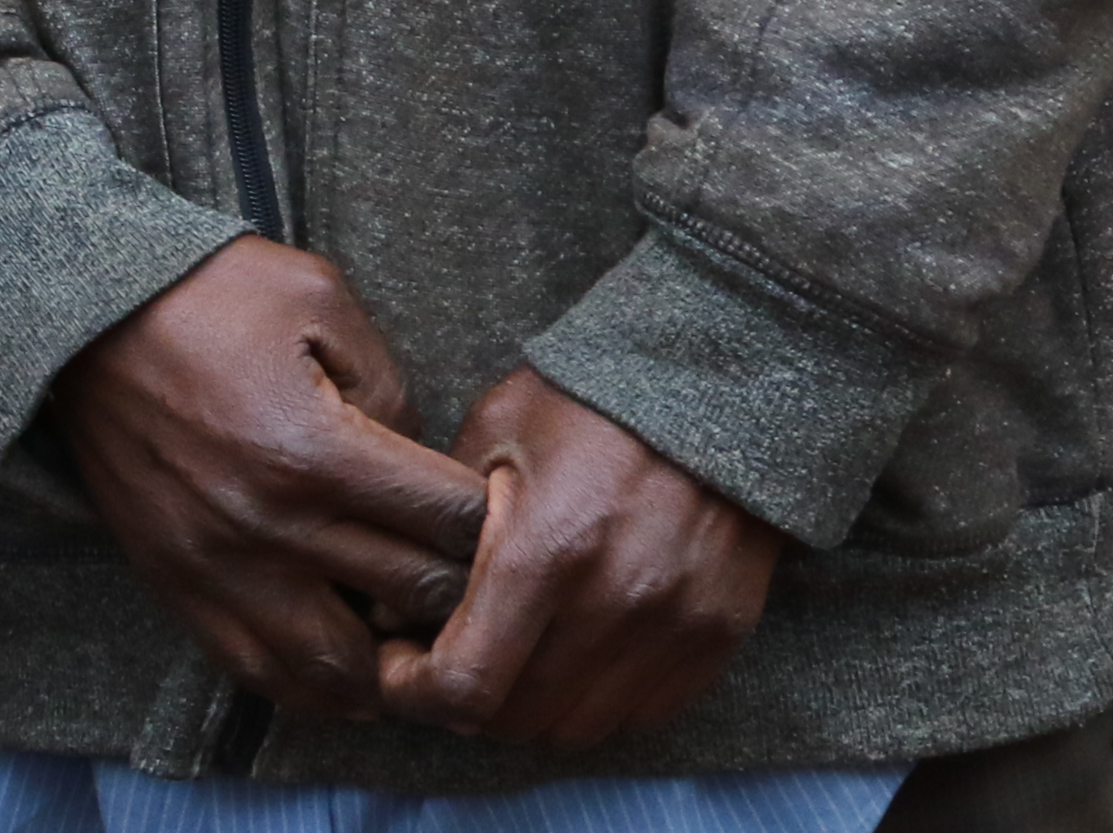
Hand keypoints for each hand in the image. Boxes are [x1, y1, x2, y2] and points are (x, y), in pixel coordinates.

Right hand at [48, 241, 492, 716]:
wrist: (80, 318)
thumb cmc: (206, 293)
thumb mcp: (317, 295)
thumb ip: (387, 379)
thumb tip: (414, 459)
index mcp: (317, 452)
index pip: (450, 527)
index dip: (487, 520)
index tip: (488, 506)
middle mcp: (273, 528)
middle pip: (413, 602)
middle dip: (460, 590)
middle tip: (472, 573)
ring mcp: (222, 571)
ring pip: (341, 673)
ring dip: (391, 662)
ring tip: (411, 635)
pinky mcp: (180, 590)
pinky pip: (260, 677)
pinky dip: (313, 688)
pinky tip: (344, 665)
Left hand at [369, 371, 779, 749]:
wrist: (719, 382)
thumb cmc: (591, 399)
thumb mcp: (496, 432)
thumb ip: (440, 522)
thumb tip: (392, 608)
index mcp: (548, 549)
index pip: (466, 683)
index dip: (415, 691)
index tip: (399, 667)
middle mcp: (615, 603)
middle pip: (515, 719)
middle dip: (466, 701)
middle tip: (449, 658)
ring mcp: (674, 628)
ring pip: (576, 730)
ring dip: (531, 709)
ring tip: (513, 657)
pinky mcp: (716, 637)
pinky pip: (639, 715)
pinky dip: (595, 702)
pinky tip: (575, 651)